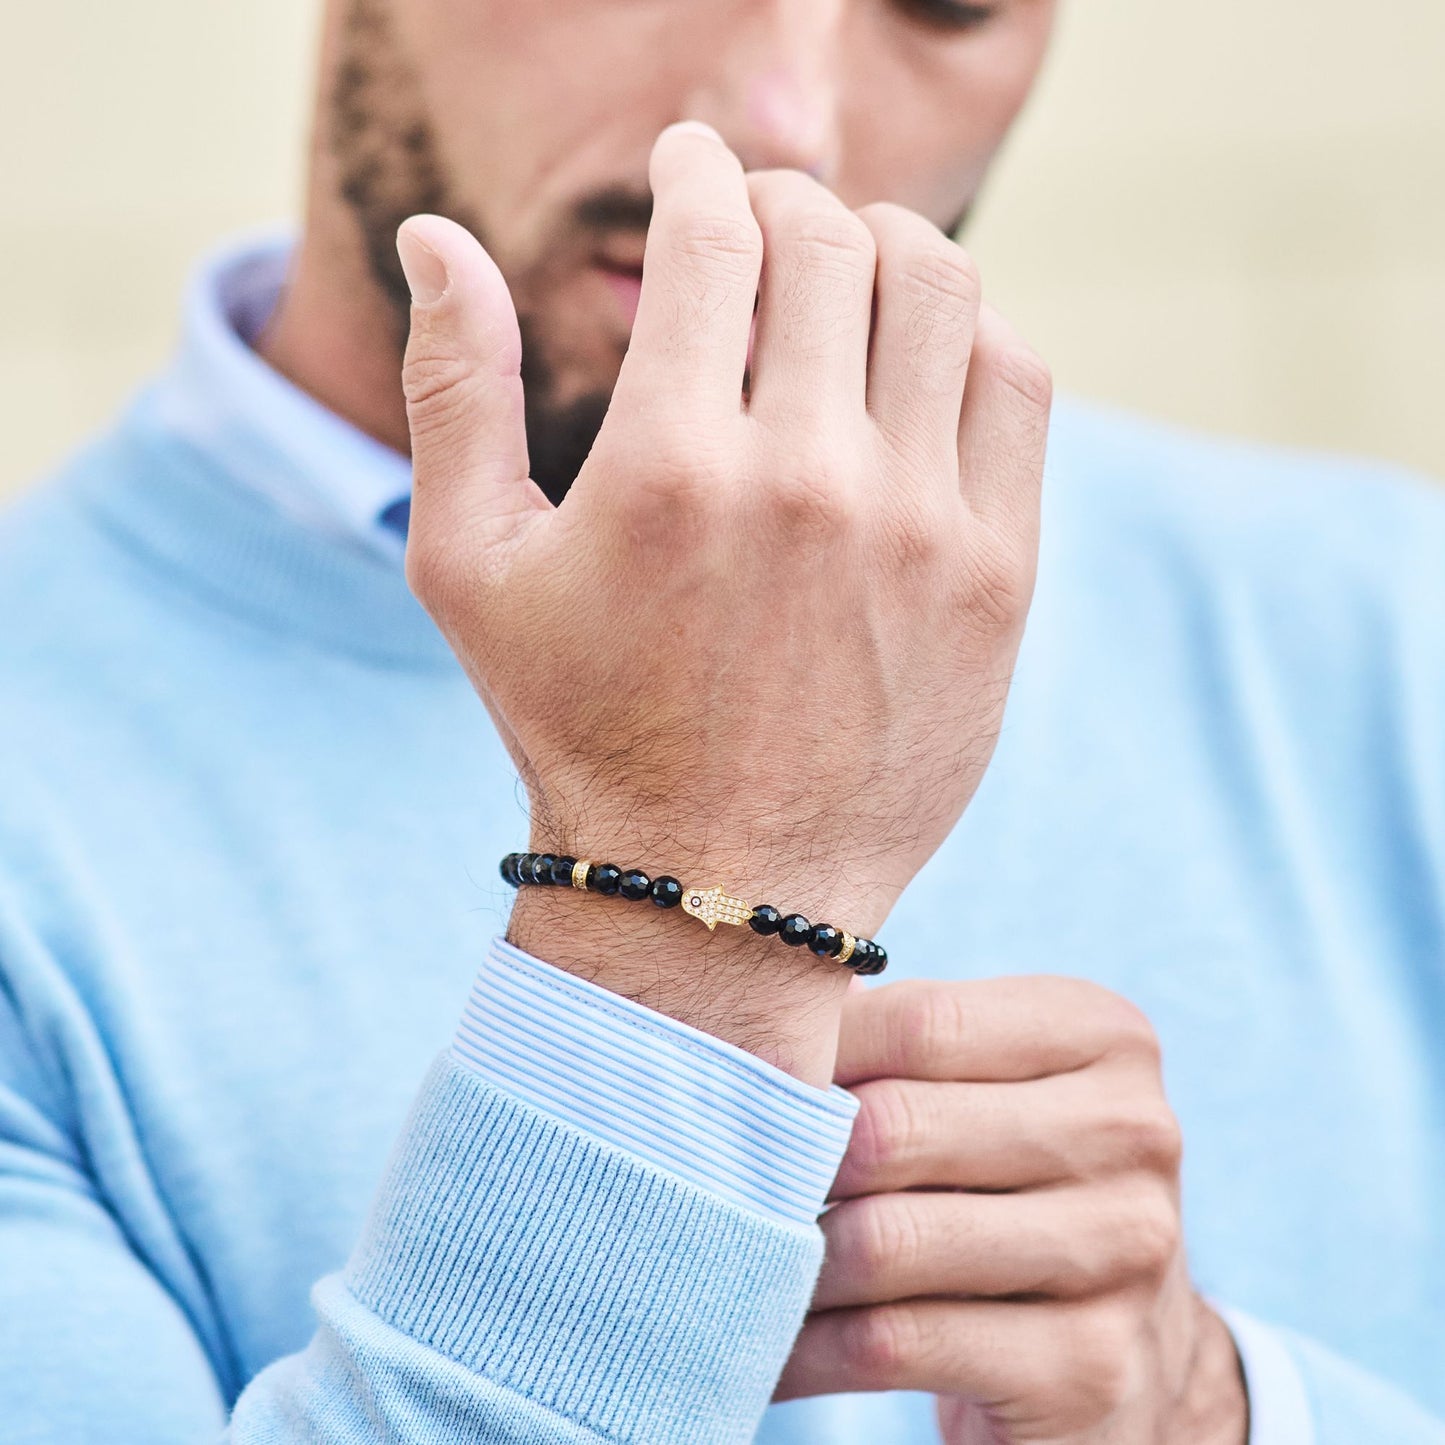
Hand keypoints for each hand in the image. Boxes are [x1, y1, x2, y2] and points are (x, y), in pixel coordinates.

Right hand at [396, 124, 1049, 1075]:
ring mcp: (919, 527)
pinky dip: (970, 333)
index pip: (711, 233)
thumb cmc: (580, 727)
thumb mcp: (471, 570)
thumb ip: (455, 389)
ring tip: (849, 265)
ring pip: (940, 289)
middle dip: (786, 198)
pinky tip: (918, 356)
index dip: (697, 169)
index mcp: (670, 466)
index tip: (692, 162)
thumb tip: (433, 234)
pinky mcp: (998, 577)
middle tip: (763, 218)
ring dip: (889, 243)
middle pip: (831, 240)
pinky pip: (1015, 385)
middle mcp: (807, 481)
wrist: (719, 887)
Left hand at [777, 978, 1248, 1442]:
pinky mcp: (1087, 1368)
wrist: (1119, 1360)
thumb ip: (897, 1037)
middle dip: (795, 1162)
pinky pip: (895, 1343)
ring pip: (887, 1240)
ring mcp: (1122, 1255)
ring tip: (737, 1255)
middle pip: (896, 1127)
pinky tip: (769, 1347)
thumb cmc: (1012, 1186)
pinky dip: (808, 1348)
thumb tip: (760, 1012)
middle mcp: (1133, 1134)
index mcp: (1105, 1037)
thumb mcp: (985, 1090)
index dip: (816, 1053)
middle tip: (720, 1176)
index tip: (741, 1079)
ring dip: (791, 1259)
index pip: (922, 1022)